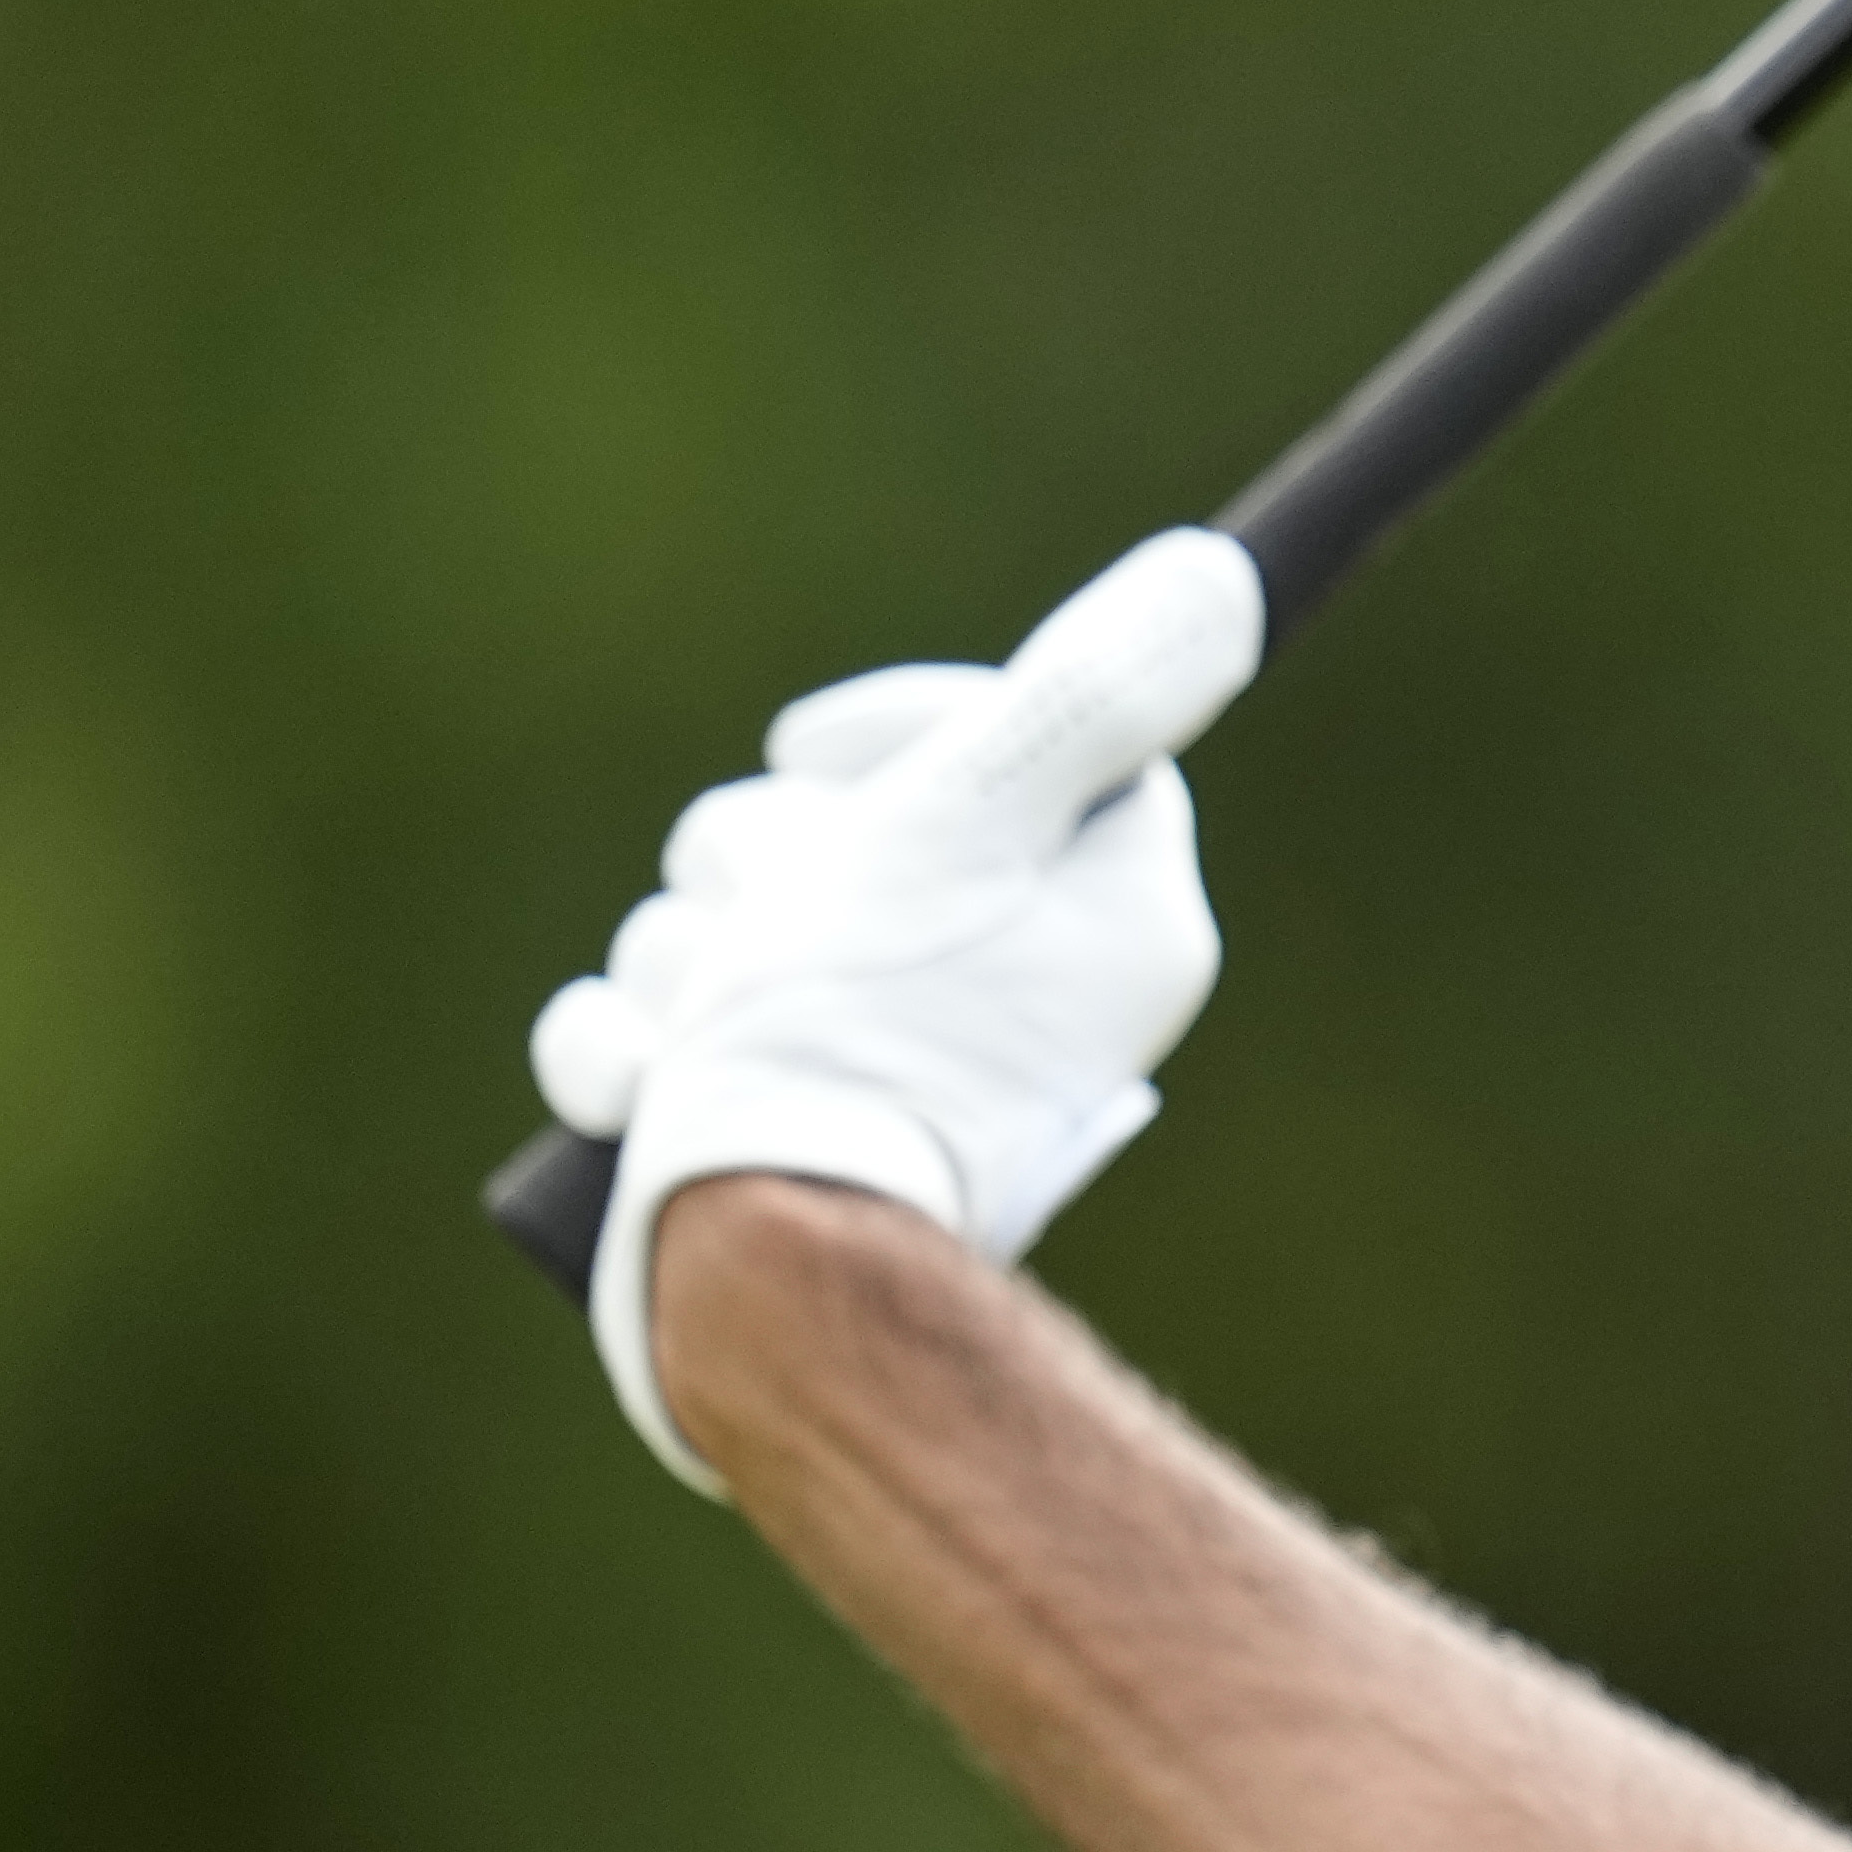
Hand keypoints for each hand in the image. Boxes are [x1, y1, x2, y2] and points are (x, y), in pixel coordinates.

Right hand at [528, 524, 1262, 1489]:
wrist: (763, 1268)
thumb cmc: (867, 1033)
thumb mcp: (975, 823)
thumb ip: (1090, 698)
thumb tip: (1218, 583)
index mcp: (1104, 910)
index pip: (1018, 735)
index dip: (896, 729)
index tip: (824, 759)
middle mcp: (1011, 984)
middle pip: (845, 822)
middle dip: (763, 867)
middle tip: (779, 934)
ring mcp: (877, 1061)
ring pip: (731, 917)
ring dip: (687, 960)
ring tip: (714, 1032)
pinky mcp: (759, 1128)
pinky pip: (661, 1027)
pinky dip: (633, 1051)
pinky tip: (645, 1086)